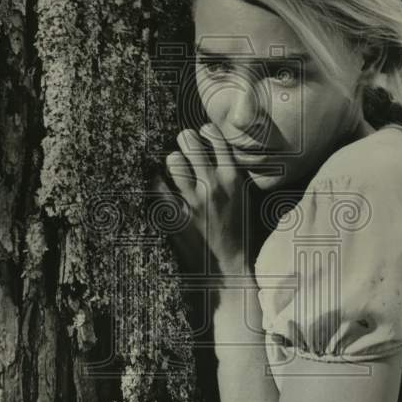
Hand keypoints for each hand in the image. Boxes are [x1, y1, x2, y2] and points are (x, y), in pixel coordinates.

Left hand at [159, 122, 246, 273]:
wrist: (227, 271)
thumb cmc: (238, 235)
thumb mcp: (244, 200)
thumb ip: (233, 176)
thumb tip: (220, 154)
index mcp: (234, 179)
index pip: (217, 139)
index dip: (206, 131)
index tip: (201, 133)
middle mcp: (213, 185)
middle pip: (191, 143)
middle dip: (185, 140)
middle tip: (183, 143)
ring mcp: (193, 200)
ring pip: (173, 161)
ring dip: (172, 161)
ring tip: (174, 165)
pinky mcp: (175, 216)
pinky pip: (158, 186)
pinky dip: (157, 181)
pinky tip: (161, 183)